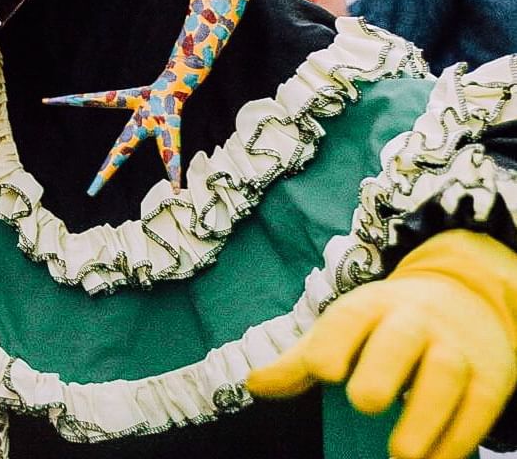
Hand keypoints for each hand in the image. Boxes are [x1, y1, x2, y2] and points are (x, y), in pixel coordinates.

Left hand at [247, 230, 516, 458]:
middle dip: (382, 369)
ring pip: (445, 375)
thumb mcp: (342, 330)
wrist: (464, 299)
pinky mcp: (489, 377)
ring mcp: (455, 348)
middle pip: (400, 340)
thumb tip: (253, 384)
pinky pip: (478, 408)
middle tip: (363, 402)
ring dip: (424, 416)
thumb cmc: (384, 325)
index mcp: (370, 306)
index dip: (334, 342)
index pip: (349, 318)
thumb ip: (299, 361)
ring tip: (400, 453)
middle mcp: (414, 321)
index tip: (321, 371)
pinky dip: (458, 439)